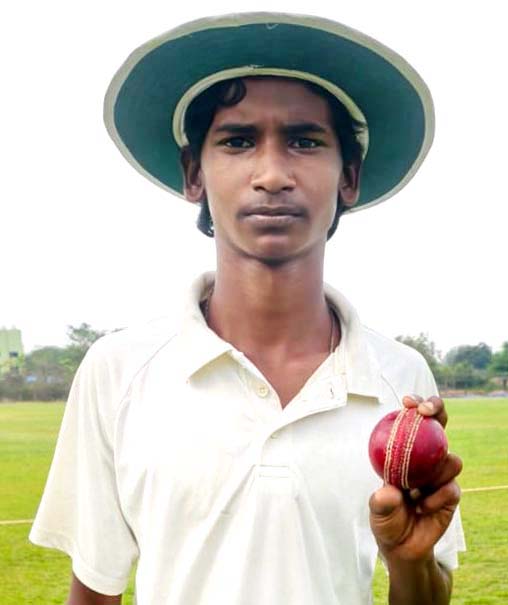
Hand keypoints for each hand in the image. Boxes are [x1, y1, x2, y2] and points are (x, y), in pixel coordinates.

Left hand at [369, 395, 461, 562]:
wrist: (402, 547)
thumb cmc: (386, 518)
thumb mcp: (377, 509)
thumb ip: (382, 501)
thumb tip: (389, 491)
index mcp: (407, 452)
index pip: (414, 421)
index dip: (416, 405)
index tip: (408, 402)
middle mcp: (426, 458)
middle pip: (439, 425)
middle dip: (437, 409)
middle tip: (426, 413)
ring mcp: (440, 475)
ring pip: (451, 459)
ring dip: (436, 471)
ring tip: (416, 488)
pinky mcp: (451, 494)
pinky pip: (451, 488)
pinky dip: (436, 497)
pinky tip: (422, 506)